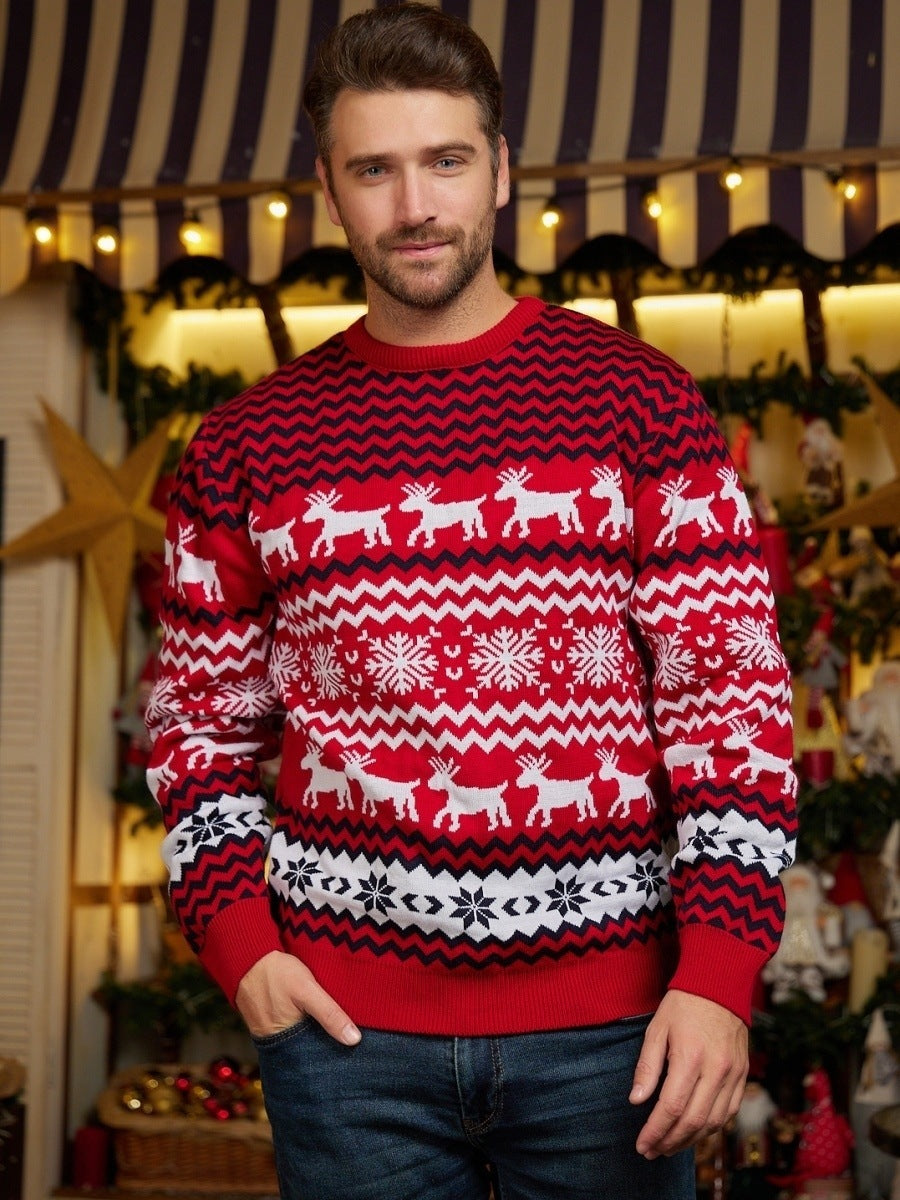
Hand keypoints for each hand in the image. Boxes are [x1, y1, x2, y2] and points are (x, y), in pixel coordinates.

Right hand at [235, 950, 360, 1046]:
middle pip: (308, 1051)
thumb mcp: (308, 990)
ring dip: (315, 1034)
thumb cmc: (277, 974)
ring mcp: (272, 1034)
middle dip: (326, 1046)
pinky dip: (303, 1025)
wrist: (247, 959)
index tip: (354, 1052)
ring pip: (301, 1040)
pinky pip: (291, 1029)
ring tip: (336, 1028)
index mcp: (288, 1043)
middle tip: (349, 1040)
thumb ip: (330, 1014)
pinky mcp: (269, 1022)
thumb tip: (354, 1039)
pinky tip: (314, 1016)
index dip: (334, 1055)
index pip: (316, 1059)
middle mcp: (278, 1044)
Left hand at [629, 990, 747, 1158]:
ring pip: (714, 1122)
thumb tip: (636, 1100)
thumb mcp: (656, 1029)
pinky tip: (694, 1130)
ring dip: (690, 1140)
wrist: (720, 983)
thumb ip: (647, 1067)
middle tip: (652, 1151)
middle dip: (670, 1142)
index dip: (655, 1131)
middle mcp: (716, 1070)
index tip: (642, 1144)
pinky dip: (711, 1127)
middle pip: (694, 1121)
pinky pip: (729, 1111)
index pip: (672, 1107)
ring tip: (669, 1146)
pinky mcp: (743, 1075)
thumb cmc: (683, 1004)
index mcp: (690, 1057)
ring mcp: (733, 1074)